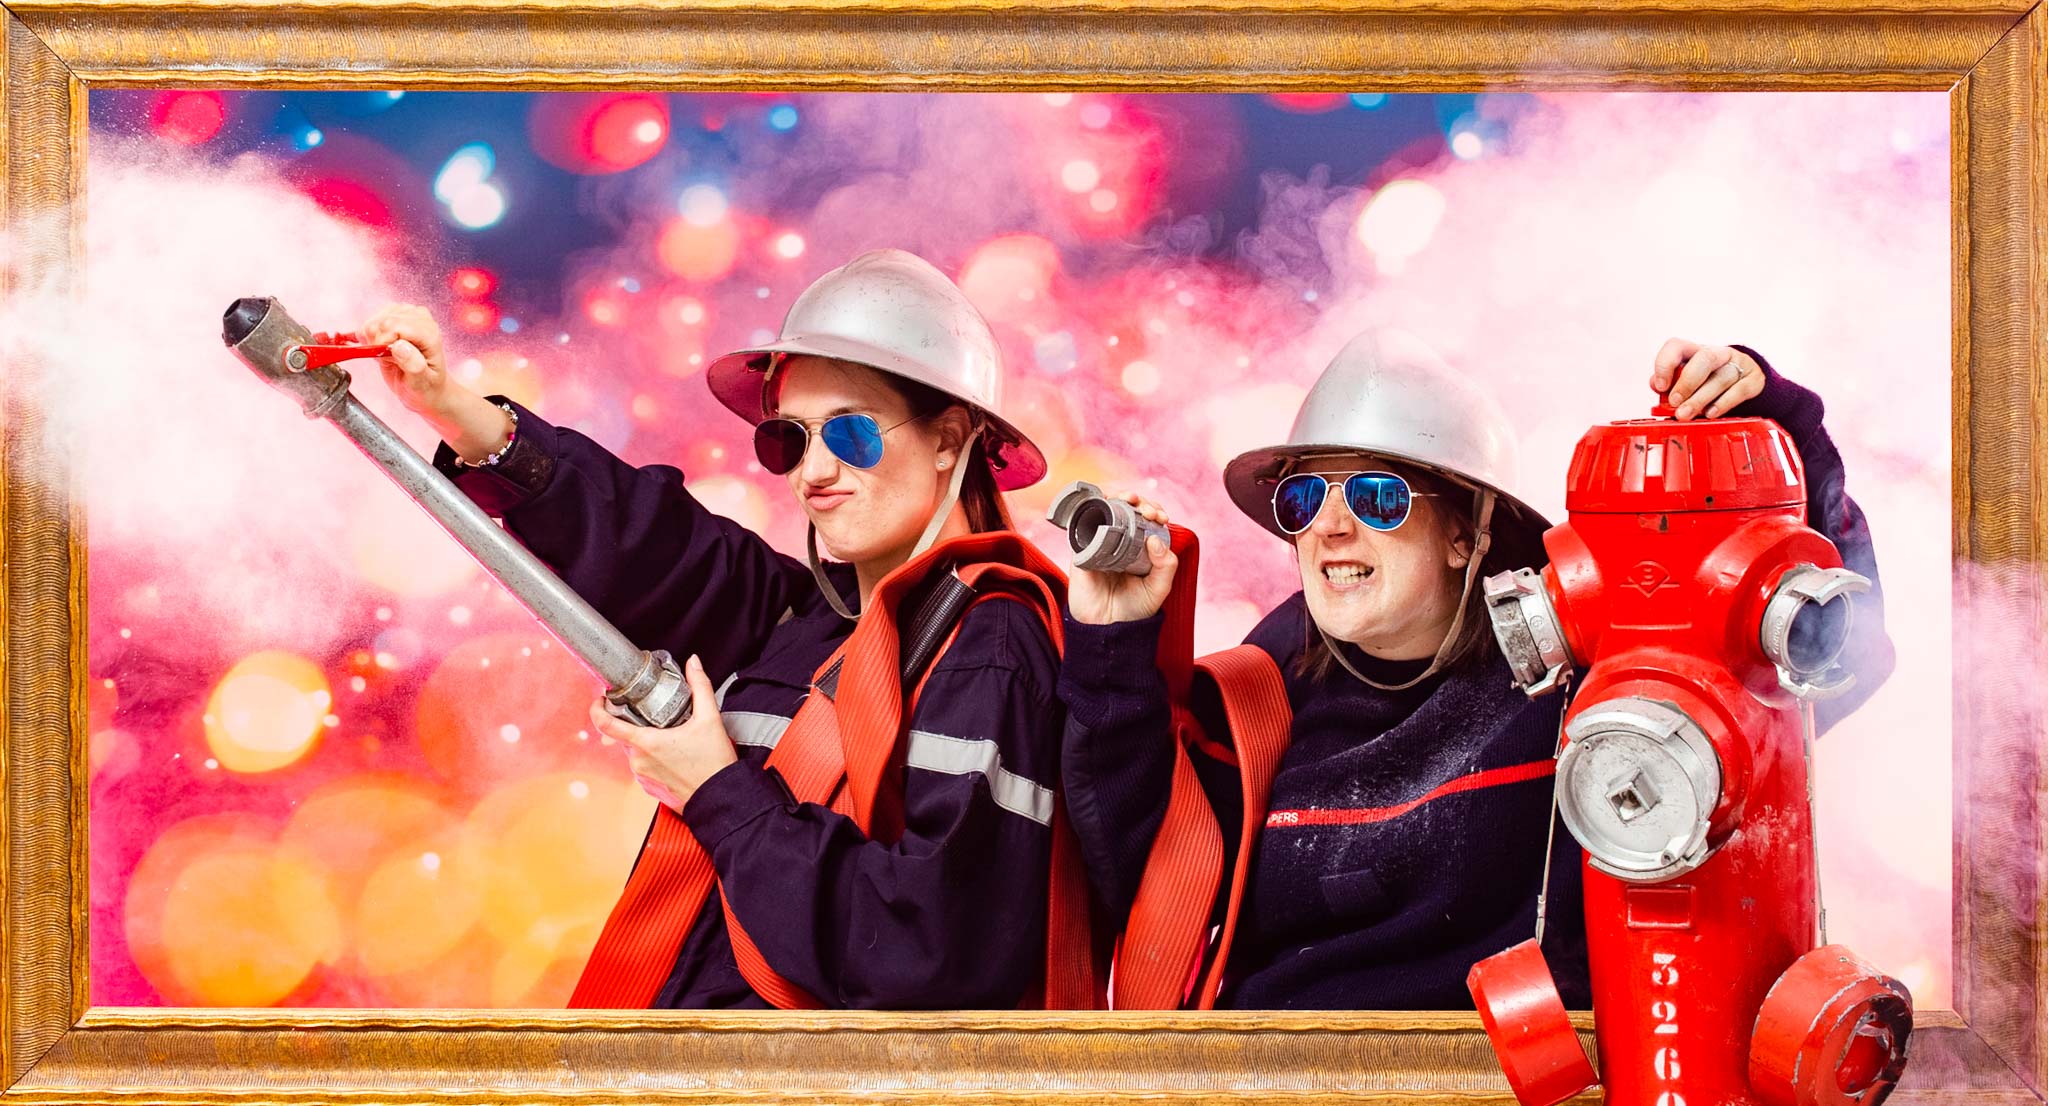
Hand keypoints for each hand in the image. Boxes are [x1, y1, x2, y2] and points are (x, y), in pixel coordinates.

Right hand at [358, 303, 455, 418]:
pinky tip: (380, 348)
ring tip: (386, 355)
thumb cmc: (426, 387)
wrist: (428, 388)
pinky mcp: (397, 316)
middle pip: (381, 322)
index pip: (392, 326)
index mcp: (429, 333)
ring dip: (373, 340)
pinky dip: (370, 336)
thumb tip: (399, 346)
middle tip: (386, 359)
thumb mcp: (421, 383)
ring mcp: (408, 315)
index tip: (385, 359)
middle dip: (376, 342)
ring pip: (374, 321)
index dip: (381, 343)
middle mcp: (420, 319)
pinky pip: (372, 321)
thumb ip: (413, 365)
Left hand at [587, 655, 738, 812]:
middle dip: (638, 723)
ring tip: (671, 738)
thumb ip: (700, 686)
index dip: (597, 708)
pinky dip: (654, 757)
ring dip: (647, 740)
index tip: (600, 699)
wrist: (720, 797)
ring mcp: (642, 776)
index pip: (606, 724)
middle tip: (657, 717)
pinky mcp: (649, 787)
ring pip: (635, 750)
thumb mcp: (710, 719)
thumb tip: (693, 664)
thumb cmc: (714, 765)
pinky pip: (643, 765)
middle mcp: (639, 760)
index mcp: (647, 742)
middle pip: (625, 734)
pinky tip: (674, 755)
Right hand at [1066, 491, 1179, 624]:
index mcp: (1140, 548)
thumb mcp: (1159, 589)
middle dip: (1142, 502)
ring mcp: (1100, 542)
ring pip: (1108, 509)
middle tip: (1149, 511)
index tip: (1161, 517)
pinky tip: (1105, 502)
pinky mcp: (1081, 548)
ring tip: (1130, 501)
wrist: (1106, 628)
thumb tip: (1154, 539)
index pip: (1148, 520)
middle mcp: (1121, 542)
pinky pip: (1084, 522)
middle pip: (1130, 509)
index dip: (1155, 511)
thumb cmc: (1133, 610)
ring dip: (1119, 497)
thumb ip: (1166, 566)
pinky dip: (1093, 507)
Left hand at [1650, 339, 1765, 420]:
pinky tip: (1710, 413)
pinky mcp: (1753, 380)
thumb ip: (1671, 382)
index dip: (1665, 363)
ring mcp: (1738, 365)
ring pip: (1721, 377)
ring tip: (1686, 414)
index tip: (1660, 386)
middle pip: (1705, 359)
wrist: (1747, 380)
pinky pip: (1739, 390)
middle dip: (1687, 382)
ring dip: (1701, 398)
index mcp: (1695, 351)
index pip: (1677, 346)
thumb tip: (1656, 384)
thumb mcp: (1688, 380)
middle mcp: (1718, 353)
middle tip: (1674, 402)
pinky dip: (1723, 403)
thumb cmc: (1709, 381)